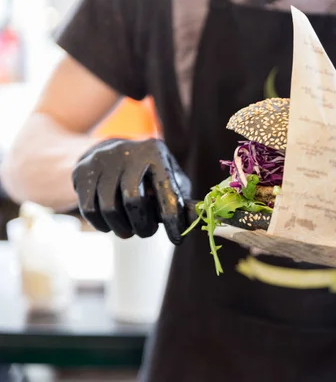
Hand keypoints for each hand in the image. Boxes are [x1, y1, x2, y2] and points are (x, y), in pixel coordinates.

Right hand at [72, 138, 190, 243]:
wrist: (110, 151)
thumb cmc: (149, 173)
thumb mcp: (170, 178)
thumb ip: (183, 199)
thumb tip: (199, 219)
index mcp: (155, 152)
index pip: (165, 190)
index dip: (172, 220)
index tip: (177, 239)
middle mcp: (127, 152)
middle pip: (133, 201)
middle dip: (143, 225)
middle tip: (147, 232)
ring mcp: (101, 160)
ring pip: (108, 208)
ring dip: (122, 228)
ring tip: (129, 230)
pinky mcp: (81, 171)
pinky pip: (88, 209)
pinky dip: (102, 225)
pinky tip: (111, 225)